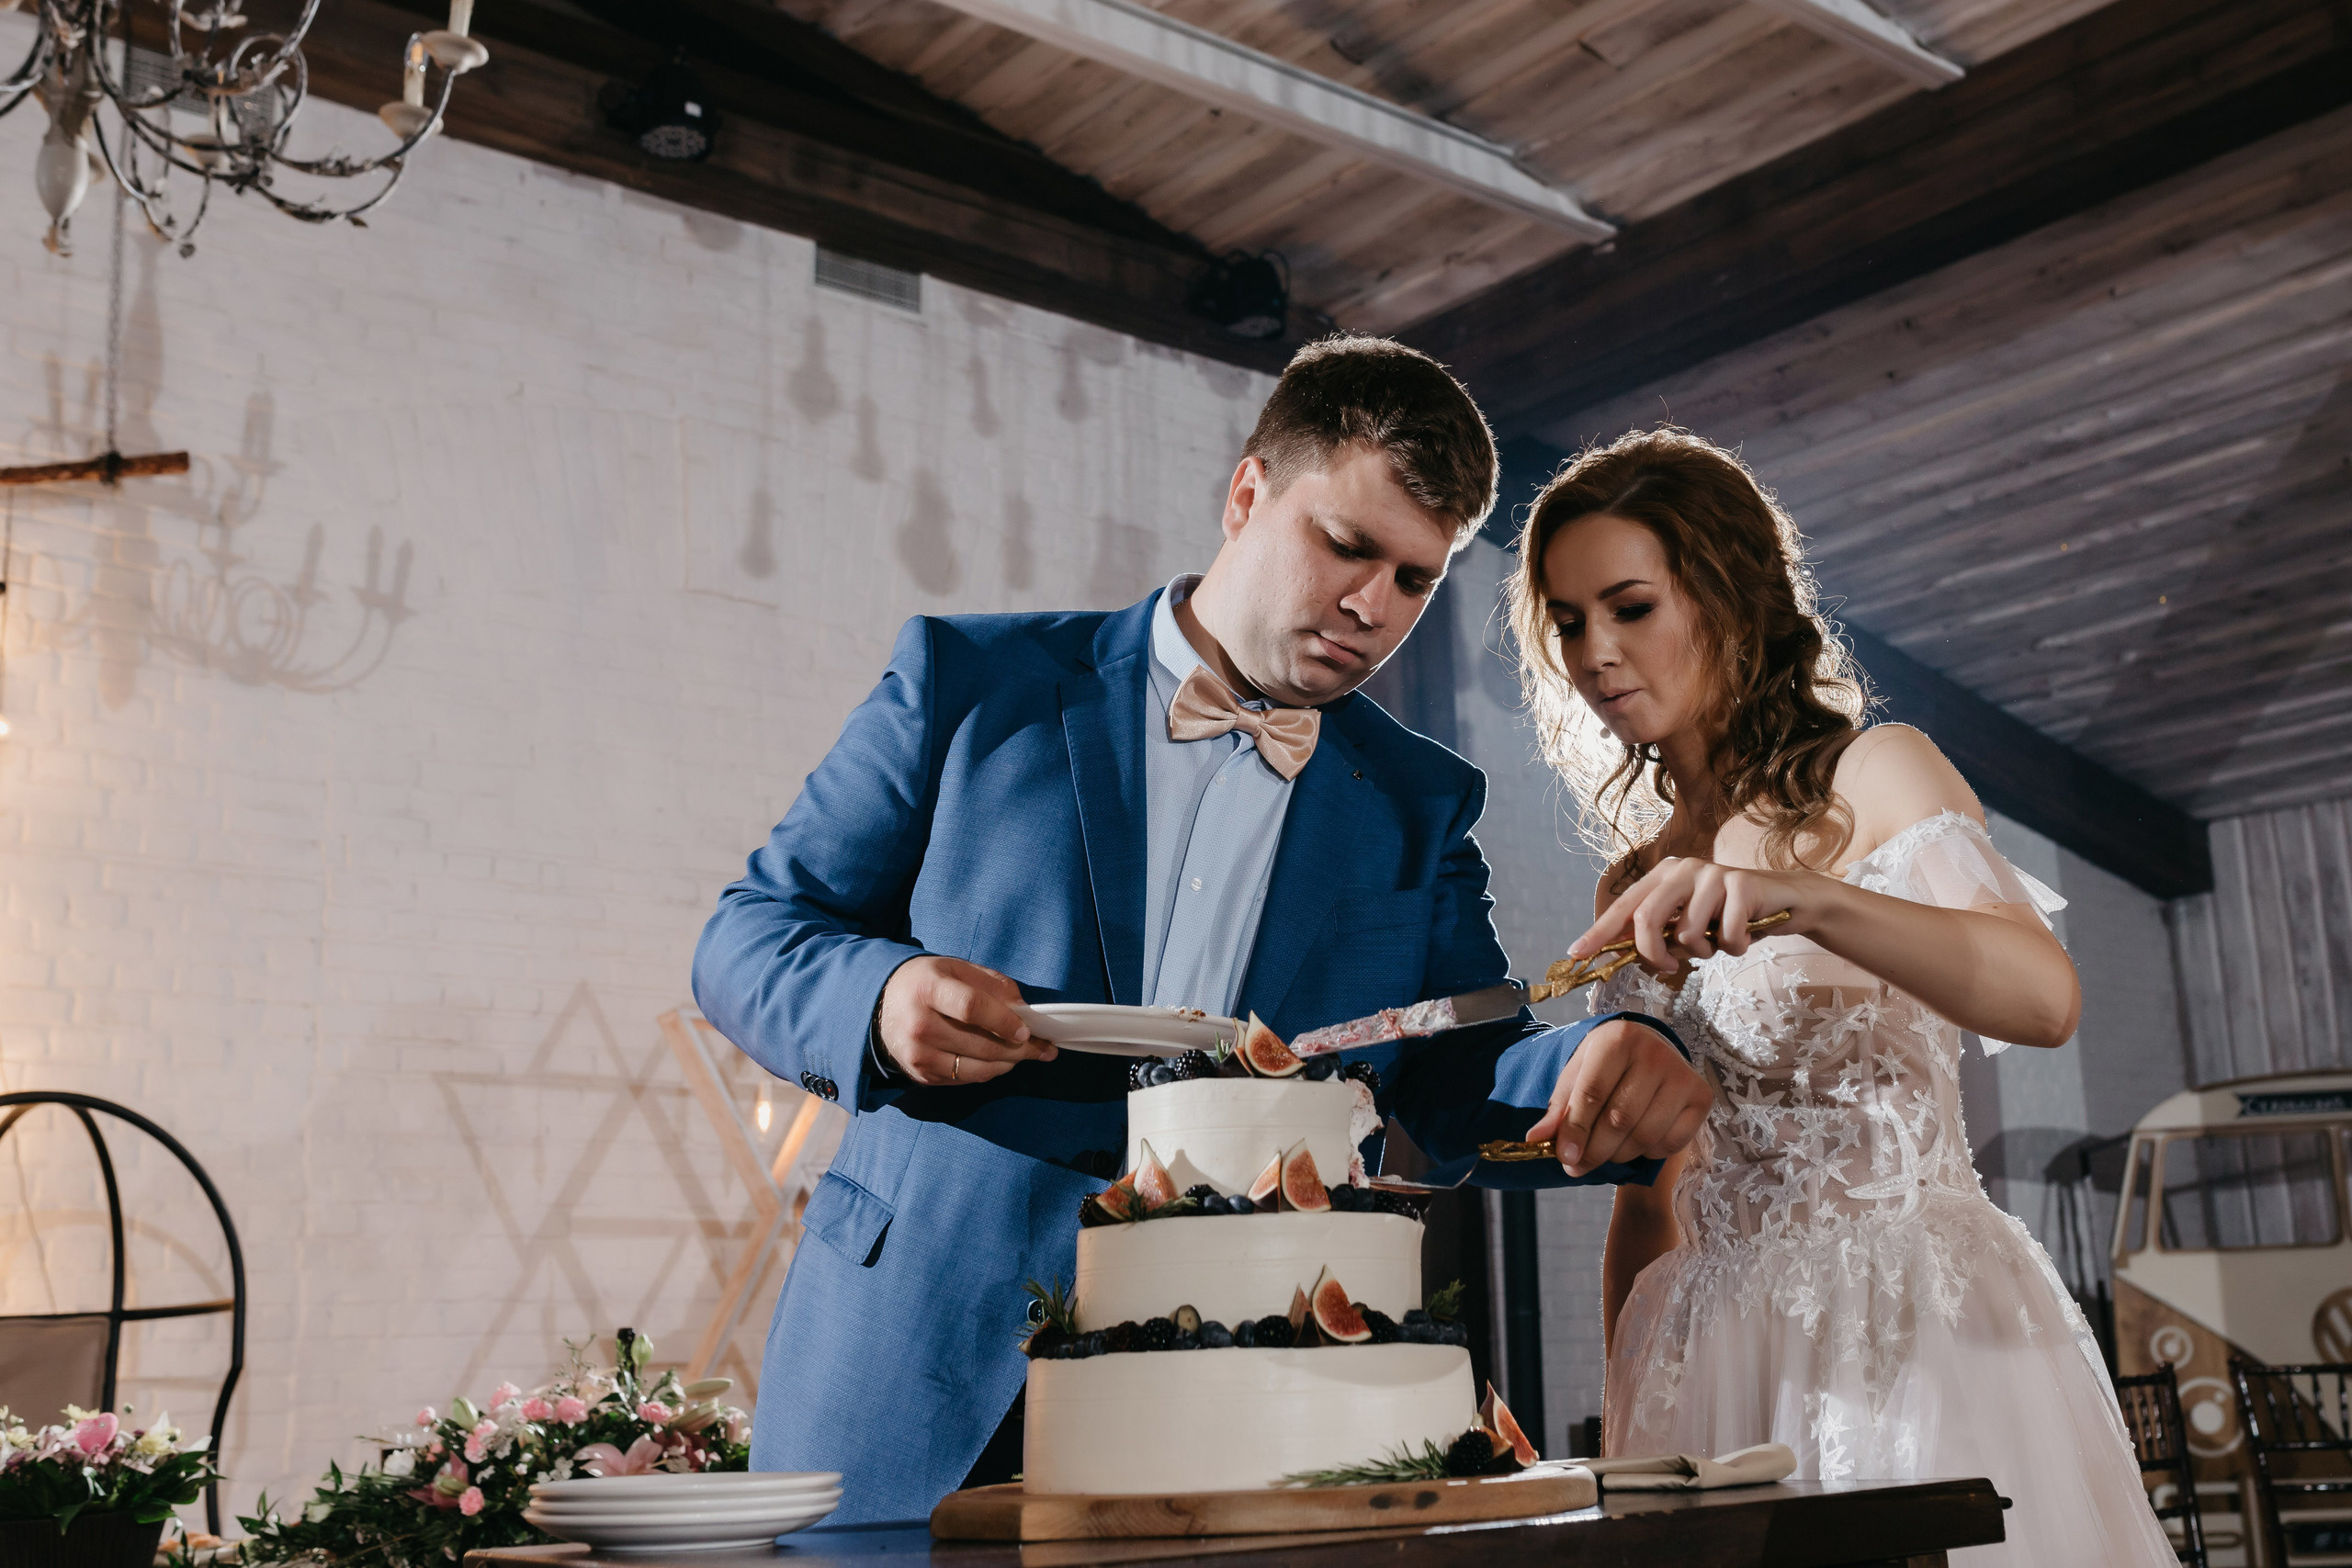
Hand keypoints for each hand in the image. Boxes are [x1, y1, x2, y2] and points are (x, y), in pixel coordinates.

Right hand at [877, 956, 1056, 1085]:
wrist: (881, 1004)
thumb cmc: (927, 982)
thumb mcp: (957, 968)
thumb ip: (993, 984)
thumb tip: (1024, 1010)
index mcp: (929, 989)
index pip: (972, 1008)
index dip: (1004, 1021)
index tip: (1026, 1030)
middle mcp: (919, 1025)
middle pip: (980, 1045)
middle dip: (1017, 1049)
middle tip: (1040, 1048)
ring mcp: (918, 1055)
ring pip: (977, 1069)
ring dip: (1008, 1064)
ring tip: (1024, 1054)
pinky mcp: (921, 1075)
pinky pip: (965, 1079)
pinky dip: (988, 1071)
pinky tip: (999, 1060)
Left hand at [1526, 1018, 1709, 1176]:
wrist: (1649, 1047)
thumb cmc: (1606, 1064)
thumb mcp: (1577, 1075)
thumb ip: (1558, 1108)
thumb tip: (1536, 1140)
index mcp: (1618, 1040)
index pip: (1592, 1093)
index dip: (1576, 1130)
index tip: (1564, 1157)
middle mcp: (1654, 1054)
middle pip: (1619, 1119)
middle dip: (1595, 1150)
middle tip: (1578, 1165)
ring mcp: (1682, 1076)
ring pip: (1645, 1135)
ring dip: (1619, 1155)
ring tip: (1605, 1152)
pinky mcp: (1701, 1097)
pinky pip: (1672, 1142)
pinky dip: (1649, 1152)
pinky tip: (1637, 1142)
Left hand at [1572, 857, 1826, 975]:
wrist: (1783, 901)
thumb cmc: (1727, 916)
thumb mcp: (1688, 924)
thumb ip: (1659, 933)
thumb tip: (1620, 954)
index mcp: (1664, 875)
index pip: (1623, 906)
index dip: (1599, 932)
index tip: (1576, 953)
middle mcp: (1683, 868)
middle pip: (1647, 917)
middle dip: (1653, 951)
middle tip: (1669, 966)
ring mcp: (1713, 873)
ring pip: (1689, 933)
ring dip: (1705, 952)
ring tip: (1719, 941)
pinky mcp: (1742, 885)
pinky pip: (1726, 936)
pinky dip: (1735, 947)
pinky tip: (1745, 934)